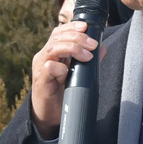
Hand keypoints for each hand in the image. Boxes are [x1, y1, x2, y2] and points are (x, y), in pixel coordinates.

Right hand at [30, 20, 97, 139]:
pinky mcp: (40, 80)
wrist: (50, 116)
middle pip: (57, 37)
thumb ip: (87, 61)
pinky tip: (67, 74)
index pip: (59, 32)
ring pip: (53, 48)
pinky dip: (61, 68)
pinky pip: (49, 67)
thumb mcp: (77, 74)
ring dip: (72, 48)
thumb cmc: (62, 93)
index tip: (86, 27)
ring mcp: (40, 68)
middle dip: (77, 37)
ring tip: (87, 57)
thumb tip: (102, 47)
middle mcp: (44, 56)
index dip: (72, 27)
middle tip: (93, 45)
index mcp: (52, 52)